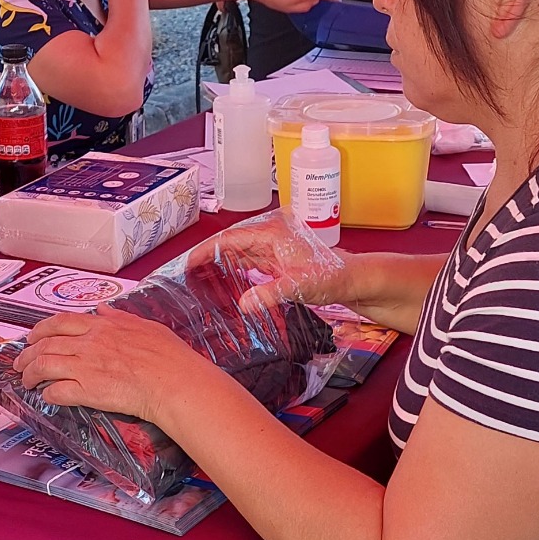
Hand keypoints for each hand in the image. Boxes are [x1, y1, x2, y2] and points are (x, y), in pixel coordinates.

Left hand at [14, 306, 222, 424]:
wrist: (172, 381)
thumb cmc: (167, 355)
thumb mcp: (144, 325)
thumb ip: (119, 317)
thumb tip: (103, 308)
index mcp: (102, 326)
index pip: (60, 322)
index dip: (41, 329)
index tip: (33, 337)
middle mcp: (88, 343)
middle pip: (46, 344)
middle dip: (28, 353)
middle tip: (21, 362)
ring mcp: (85, 366)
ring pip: (44, 365)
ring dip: (30, 373)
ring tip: (26, 380)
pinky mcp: (86, 391)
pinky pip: (56, 391)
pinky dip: (47, 393)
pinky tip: (46, 396)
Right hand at [183, 212, 353, 310]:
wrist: (352, 279)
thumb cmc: (331, 276)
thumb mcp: (299, 286)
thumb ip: (269, 294)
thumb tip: (243, 304)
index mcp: (270, 234)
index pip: (228, 239)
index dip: (205, 251)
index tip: (187, 264)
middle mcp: (268, 237)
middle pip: (228, 244)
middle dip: (206, 258)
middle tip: (186, 276)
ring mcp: (271, 248)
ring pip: (236, 254)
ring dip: (217, 266)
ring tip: (198, 281)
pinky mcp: (275, 260)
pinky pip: (246, 263)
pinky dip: (231, 272)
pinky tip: (222, 285)